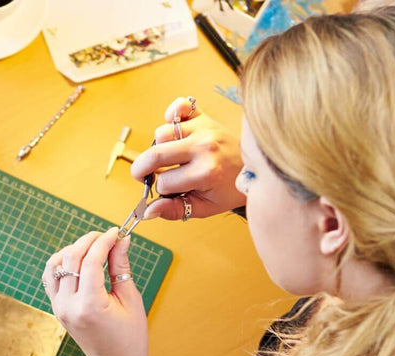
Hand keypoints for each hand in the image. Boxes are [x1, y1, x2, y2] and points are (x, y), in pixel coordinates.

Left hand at [43, 228, 148, 355]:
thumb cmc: (129, 336)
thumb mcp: (130, 299)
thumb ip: (121, 266)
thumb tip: (122, 240)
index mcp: (90, 306)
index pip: (91, 261)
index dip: (104, 241)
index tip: (116, 232)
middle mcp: (68, 306)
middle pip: (71, 258)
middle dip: (89, 241)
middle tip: (106, 236)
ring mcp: (58, 308)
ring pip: (54, 264)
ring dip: (72, 250)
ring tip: (92, 247)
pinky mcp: (56, 308)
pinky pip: (50, 278)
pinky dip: (61, 263)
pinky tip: (78, 260)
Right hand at [130, 97, 244, 220]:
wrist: (252, 168)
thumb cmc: (229, 188)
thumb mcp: (205, 207)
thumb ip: (175, 210)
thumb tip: (147, 211)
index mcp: (205, 172)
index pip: (164, 183)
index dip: (161, 190)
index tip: (168, 190)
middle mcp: (203, 148)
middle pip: (155, 155)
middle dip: (142, 169)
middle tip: (144, 175)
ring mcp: (203, 129)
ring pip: (161, 133)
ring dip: (159, 147)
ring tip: (170, 157)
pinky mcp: (204, 117)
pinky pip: (180, 105)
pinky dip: (172, 113)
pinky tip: (174, 128)